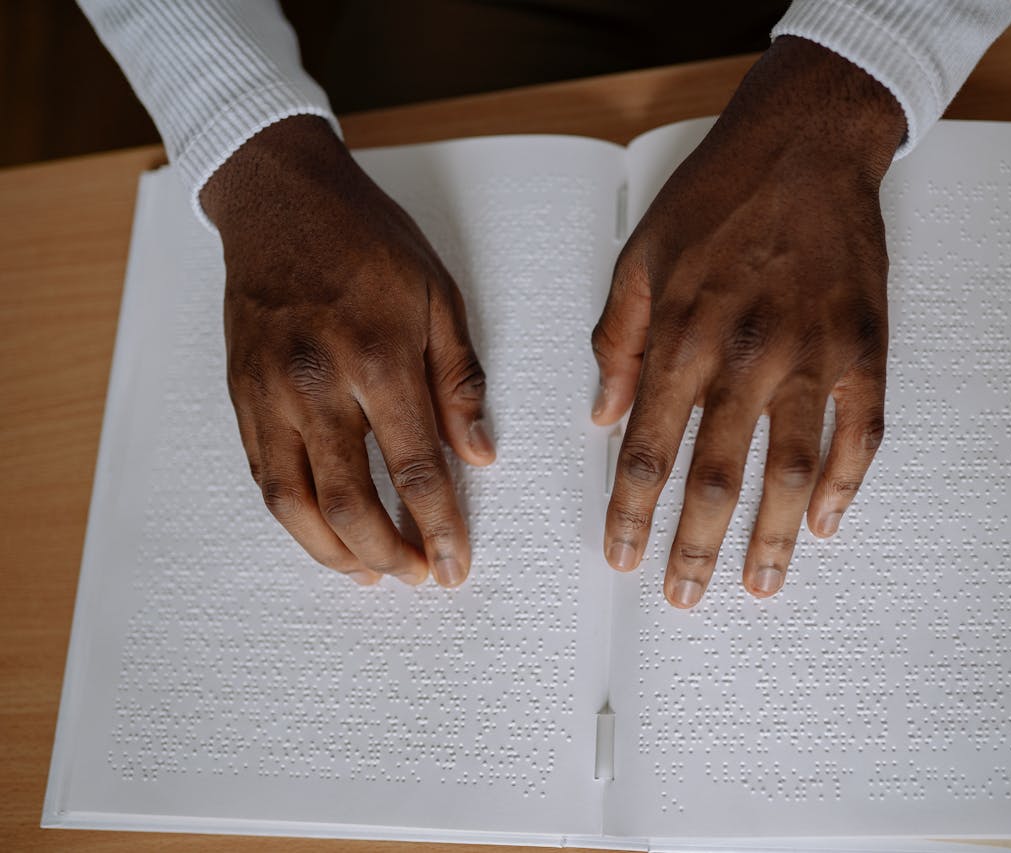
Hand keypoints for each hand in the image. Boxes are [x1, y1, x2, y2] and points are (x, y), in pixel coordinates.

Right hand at [203, 116, 493, 587]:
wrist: (278, 200)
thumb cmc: (366, 242)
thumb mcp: (437, 297)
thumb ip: (459, 381)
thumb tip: (480, 454)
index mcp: (379, 359)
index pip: (416, 469)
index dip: (439, 528)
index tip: (455, 564)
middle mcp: (316, 385)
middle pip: (350, 502)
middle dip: (388, 555)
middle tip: (419, 578)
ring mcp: (268, 394)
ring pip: (294, 504)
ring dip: (333, 553)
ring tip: (371, 573)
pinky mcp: (240, 396)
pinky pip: (263, 476)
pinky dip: (294, 518)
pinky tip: (323, 534)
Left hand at [591, 37, 905, 607]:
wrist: (807, 142)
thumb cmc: (717, 196)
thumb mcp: (640, 256)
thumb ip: (617, 342)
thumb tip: (602, 417)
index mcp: (682, 336)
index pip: (646, 450)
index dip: (630, 513)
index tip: (621, 556)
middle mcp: (745, 355)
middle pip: (715, 478)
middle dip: (693, 548)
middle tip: (682, 598)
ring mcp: (813, 355)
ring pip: (792, 472)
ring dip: (775, 539)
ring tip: (761, 586)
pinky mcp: (865, 347)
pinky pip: (861, 433)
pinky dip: (849, 485)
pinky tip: (831, 524)